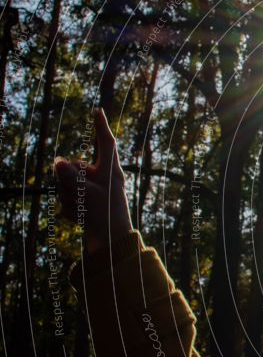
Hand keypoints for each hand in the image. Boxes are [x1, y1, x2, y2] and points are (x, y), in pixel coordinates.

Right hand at [54, 109, 132, 253]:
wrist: (111, 245)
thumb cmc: (106, 217)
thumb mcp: (88, 193)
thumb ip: (71, 175)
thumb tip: (58, 161)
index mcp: (110, 171)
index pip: (106, 143)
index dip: (101, 127)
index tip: (97, 111)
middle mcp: (102, 178)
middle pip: (74, 167)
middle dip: (70, 181)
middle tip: (82, 198)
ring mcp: (92, 191)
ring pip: (67, 185)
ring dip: (70, 198)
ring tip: (84, 211)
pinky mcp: (85, 204)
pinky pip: (68, 201)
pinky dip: (71, 211)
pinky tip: (81, 220)